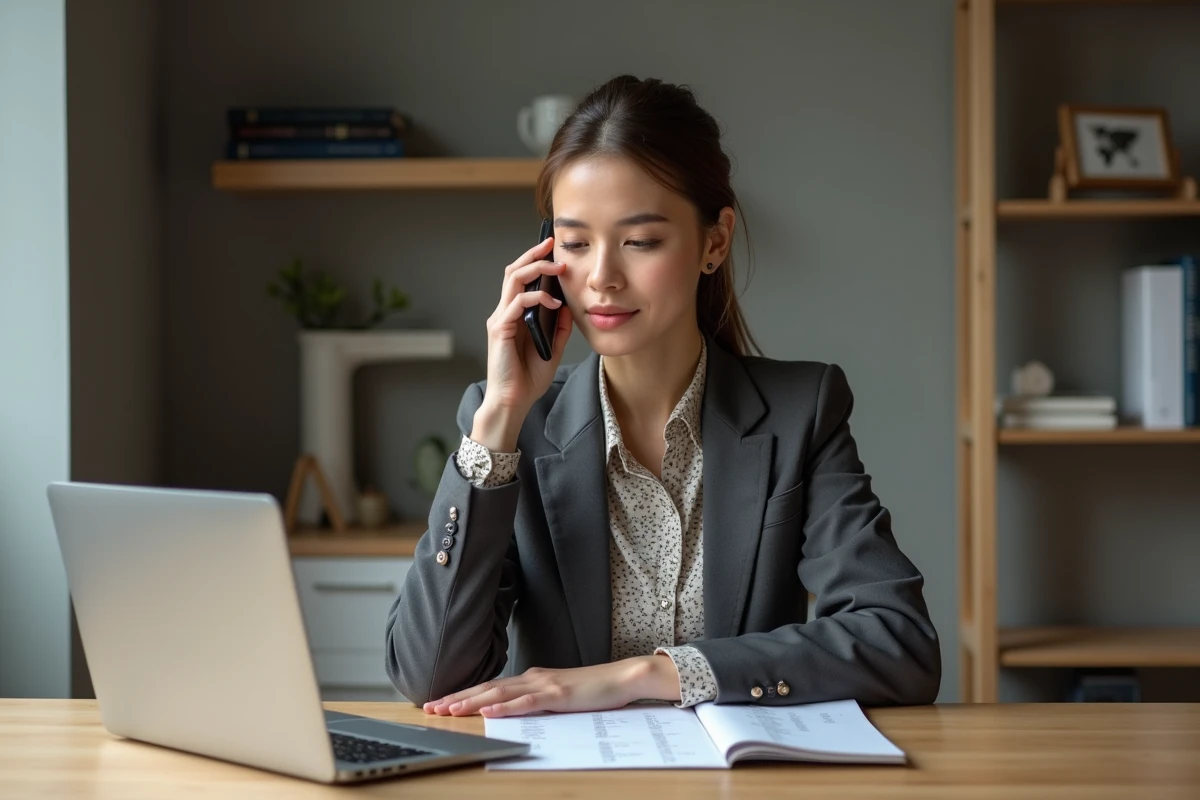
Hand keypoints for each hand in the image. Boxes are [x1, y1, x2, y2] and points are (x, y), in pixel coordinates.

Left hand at [422, 655, 680, 718]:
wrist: (622, 677)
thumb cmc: (594, 689)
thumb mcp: (559, 695)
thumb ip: (537, 699)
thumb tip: (514, 708)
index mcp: (532, 678)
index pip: (491, 686)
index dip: (464, 693)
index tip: (440, 702)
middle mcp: (533, 677)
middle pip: (487, 686)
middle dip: (457, 697)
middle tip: (430, 706)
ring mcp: (545, 684)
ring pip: (500, 692)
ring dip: (472, 701)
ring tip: (449, 709)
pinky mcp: (558, 694)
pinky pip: (527, 702)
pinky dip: (505, 706)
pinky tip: (489, 710)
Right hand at [480, 236, 573, 415]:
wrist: (513, 401)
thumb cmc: (528, 378)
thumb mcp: (553, 348)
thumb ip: (560, 327)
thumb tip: (570, 305)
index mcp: (515, 315)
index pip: (522, 279)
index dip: (536, 261)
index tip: (554, 249)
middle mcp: (505, 313)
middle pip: (514, 271)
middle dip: (533, 254)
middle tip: (552, 244)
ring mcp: (500, 319)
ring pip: (512, 280)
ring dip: (535, 269)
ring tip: (557, 267)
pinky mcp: (499, 330)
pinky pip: (516, 304)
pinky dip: (535, 298)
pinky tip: (553, 302)